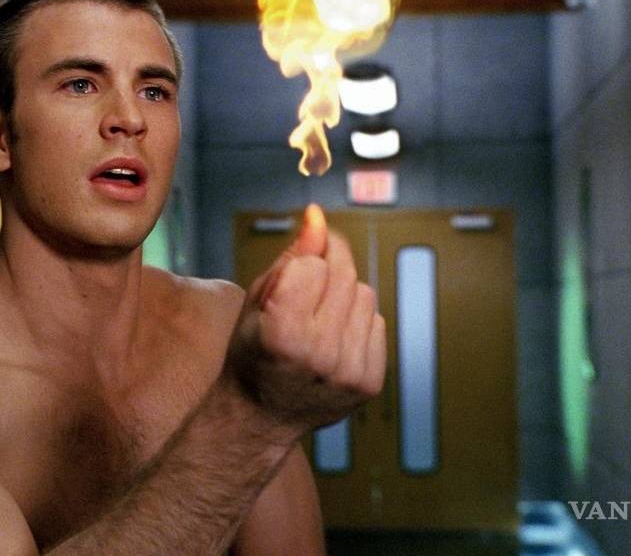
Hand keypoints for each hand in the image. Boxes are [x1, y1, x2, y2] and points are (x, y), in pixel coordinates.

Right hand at [226, 205, 386, 436]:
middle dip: (327, 271)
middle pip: (344, 275)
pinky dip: (357, 323)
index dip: (298, 267)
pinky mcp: (370, 383)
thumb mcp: (258, 300)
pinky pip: (378, 323)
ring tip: (317, 321)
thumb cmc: (252, 353)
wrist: (260, 415)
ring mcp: (349, 372)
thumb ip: (293, 255)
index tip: (286, 283)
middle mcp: (320, 356)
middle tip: (306, 290)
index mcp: (282, 334)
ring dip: (344, 298)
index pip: (313, 265)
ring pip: (366, 295)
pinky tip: (333, 341)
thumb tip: (318, 215)